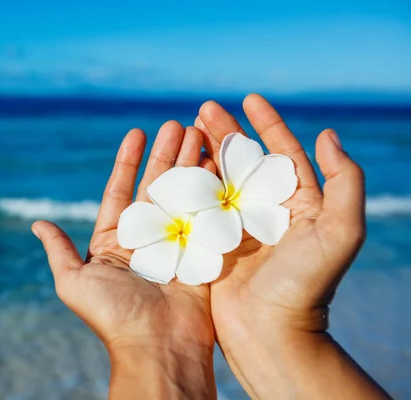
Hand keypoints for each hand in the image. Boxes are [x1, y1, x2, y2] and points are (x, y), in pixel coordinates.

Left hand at [32, 122, 216, 398]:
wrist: (157, 346)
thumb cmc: (112, 316)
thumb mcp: (74, 282)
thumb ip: (59, 250)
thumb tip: (36, 222)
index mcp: (115, 240)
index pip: (121, 190)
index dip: (128, 161)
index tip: (137, 131)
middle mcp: (147, 236)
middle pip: (156, 185)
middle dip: (166, 154)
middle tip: (176, 123)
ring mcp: (178, 241)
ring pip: (183, 192)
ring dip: (190, 162)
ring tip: (198, 130)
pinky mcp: (204, 250)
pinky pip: (208, 212)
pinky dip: (212, 186)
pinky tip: (217, 160)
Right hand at [195, 94, 388, 398]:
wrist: (270, 333)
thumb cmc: (307, 285)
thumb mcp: (342, 232)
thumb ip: (346, 181)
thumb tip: (327, 134)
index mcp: (298, 203)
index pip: (282, 152)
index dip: (267, 123)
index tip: (249, 98)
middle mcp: (267, 210)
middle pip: (244, 160)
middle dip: (225, 131)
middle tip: (203, 108)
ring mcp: (237, 226)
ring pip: (218, 178)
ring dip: (203, 152)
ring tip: (184, 128)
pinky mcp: (212, 242)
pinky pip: (197, 205)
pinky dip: (187, 182)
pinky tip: (174, 164)